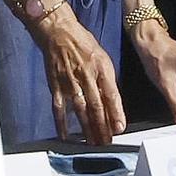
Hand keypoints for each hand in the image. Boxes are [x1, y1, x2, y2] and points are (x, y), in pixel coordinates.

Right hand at [28, 3, 125, 142]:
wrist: (60, 33)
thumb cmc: (84, 45)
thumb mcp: (103, 58)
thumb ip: (107, 79)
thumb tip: (112, 101)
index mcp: (102, 69)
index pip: (111, 95)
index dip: (116, 112)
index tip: (120, 128)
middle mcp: (87, 76)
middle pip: (96, 106)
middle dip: (102, 126)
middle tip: (107, 141)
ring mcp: (70, 82)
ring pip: (80, 110)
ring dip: (87, 128)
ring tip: (92, 142)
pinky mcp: (56, 85)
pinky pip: (59, 107)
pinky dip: (61, 123)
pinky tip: (65, 136)